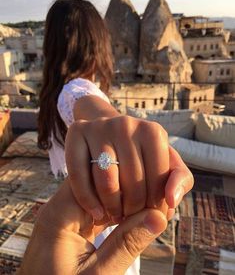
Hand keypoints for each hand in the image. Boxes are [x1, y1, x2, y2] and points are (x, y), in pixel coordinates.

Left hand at [19, 179, 166, 274]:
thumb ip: (126, 245)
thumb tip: (158, 217)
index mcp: (60, 213)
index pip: (95, 176)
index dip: (124, 180)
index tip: (150, 195)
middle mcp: (60, 207)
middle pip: (97, 180)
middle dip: (126, 188)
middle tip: (152, 202)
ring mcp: (66, 215)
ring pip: (99, 192)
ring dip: (122, 200)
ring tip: (146, 209)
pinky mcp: (72, 224)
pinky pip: (97, 207)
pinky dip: (116, 211)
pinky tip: (132, 218)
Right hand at [65, 115, 193, 221]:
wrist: (109, 134)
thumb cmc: (141, 155)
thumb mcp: (165, 164)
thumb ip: (179, 180)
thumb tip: (172, 200)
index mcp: (153, 132)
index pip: (159, 180)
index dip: (155, 204)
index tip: (149, 214)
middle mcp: (127, 124)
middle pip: (133, 182)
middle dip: (134, 210)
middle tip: (131, 219)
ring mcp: (100, 126)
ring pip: (106, 180)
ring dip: (112, 207)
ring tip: (115, 216)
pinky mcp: (77, 130)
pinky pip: (78, 173)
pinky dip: (87, 199)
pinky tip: (96, 212)